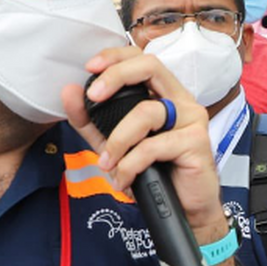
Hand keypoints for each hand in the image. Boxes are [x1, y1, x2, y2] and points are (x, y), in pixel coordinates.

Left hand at [62, 46, 225, 244]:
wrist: (182, 209)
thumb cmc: (154, 172)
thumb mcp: (113, 144)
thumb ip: (90, 120)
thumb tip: (69, 92)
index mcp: (164, 93)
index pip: (140, 58)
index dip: (115, 57)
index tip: (90, 67)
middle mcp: (181, 100)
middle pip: (150, 66)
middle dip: (116, 76)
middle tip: (93, 96)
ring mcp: (192, 119)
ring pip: (147, 112)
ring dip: (118, 140)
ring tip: (107, 163)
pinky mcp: (197, 142)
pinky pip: (153, 146)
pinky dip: (131, 165)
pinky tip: (124, 179)